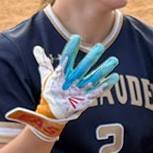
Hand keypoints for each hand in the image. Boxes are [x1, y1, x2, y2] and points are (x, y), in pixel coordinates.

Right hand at [5, 34, 120, 139]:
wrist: (53, 114)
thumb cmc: (51, 92)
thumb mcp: (46, 76)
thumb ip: (43, 62)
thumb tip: (36, 49)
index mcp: (61, 75)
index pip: (66, 58)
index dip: (71, 48)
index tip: (76, 37)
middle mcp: (72, 81)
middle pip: (83, 67)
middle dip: (92, 57)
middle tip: (100, 46)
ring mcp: (80, 90)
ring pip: (94, 78)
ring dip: (104, 69)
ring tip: (114, 60)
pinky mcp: (86, 99)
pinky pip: (98, 91)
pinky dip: (107, 84)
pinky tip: (115, 77)